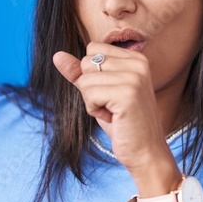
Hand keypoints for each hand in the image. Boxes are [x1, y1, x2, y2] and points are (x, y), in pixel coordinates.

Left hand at [52, 42, 176, 179]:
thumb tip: (57, 55)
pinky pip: (89, 94)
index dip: (93, 75)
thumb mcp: (99, 93)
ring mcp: (134, 77)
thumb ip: (80, 73)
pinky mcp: (127, 94)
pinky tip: (113, 118)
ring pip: (85, 79)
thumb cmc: (123, 124)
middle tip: (112, 106)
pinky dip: (94, 110)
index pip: (92, 49)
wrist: (145, 152)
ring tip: (113, 113)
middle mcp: (138, 63)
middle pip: (87, 62)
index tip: (112, 95)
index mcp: (136, 58)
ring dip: (92, 101)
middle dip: (90, 88)